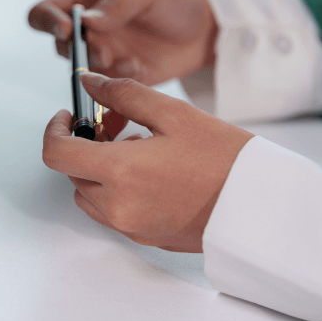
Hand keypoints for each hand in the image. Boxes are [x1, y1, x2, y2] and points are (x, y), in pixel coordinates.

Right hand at [28, 0, 217, 85]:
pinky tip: (140, 67)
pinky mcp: (114, 77)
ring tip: (129, 60)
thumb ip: (116, 2)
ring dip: (100, 68)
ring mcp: (100, 54)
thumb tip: (86, 20)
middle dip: (79, 51)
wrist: (204, 34)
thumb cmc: (176, 2)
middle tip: (104, 51)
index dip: (48, 21)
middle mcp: (87, 28)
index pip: (44, 11)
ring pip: (78, 69)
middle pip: (58, 45)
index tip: (68, 30)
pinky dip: (119, 80)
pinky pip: (102, 87)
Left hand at [42, 72, 251, 251]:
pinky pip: (114, 212)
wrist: (265, 207)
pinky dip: (118, 189)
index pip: (56, 154)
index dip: (56, 129)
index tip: (70, 115)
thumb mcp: (173, 113)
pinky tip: (152, 170)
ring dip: (101, 169)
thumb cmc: (226, 159)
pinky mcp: (147, 238)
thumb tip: (89, 82)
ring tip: (141, 146)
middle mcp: (118, 206)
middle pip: (73, 173)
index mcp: (119, 173)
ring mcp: (132, 227)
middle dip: (87, 144)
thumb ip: (122, 94)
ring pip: (90, 195)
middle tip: (119, 122)